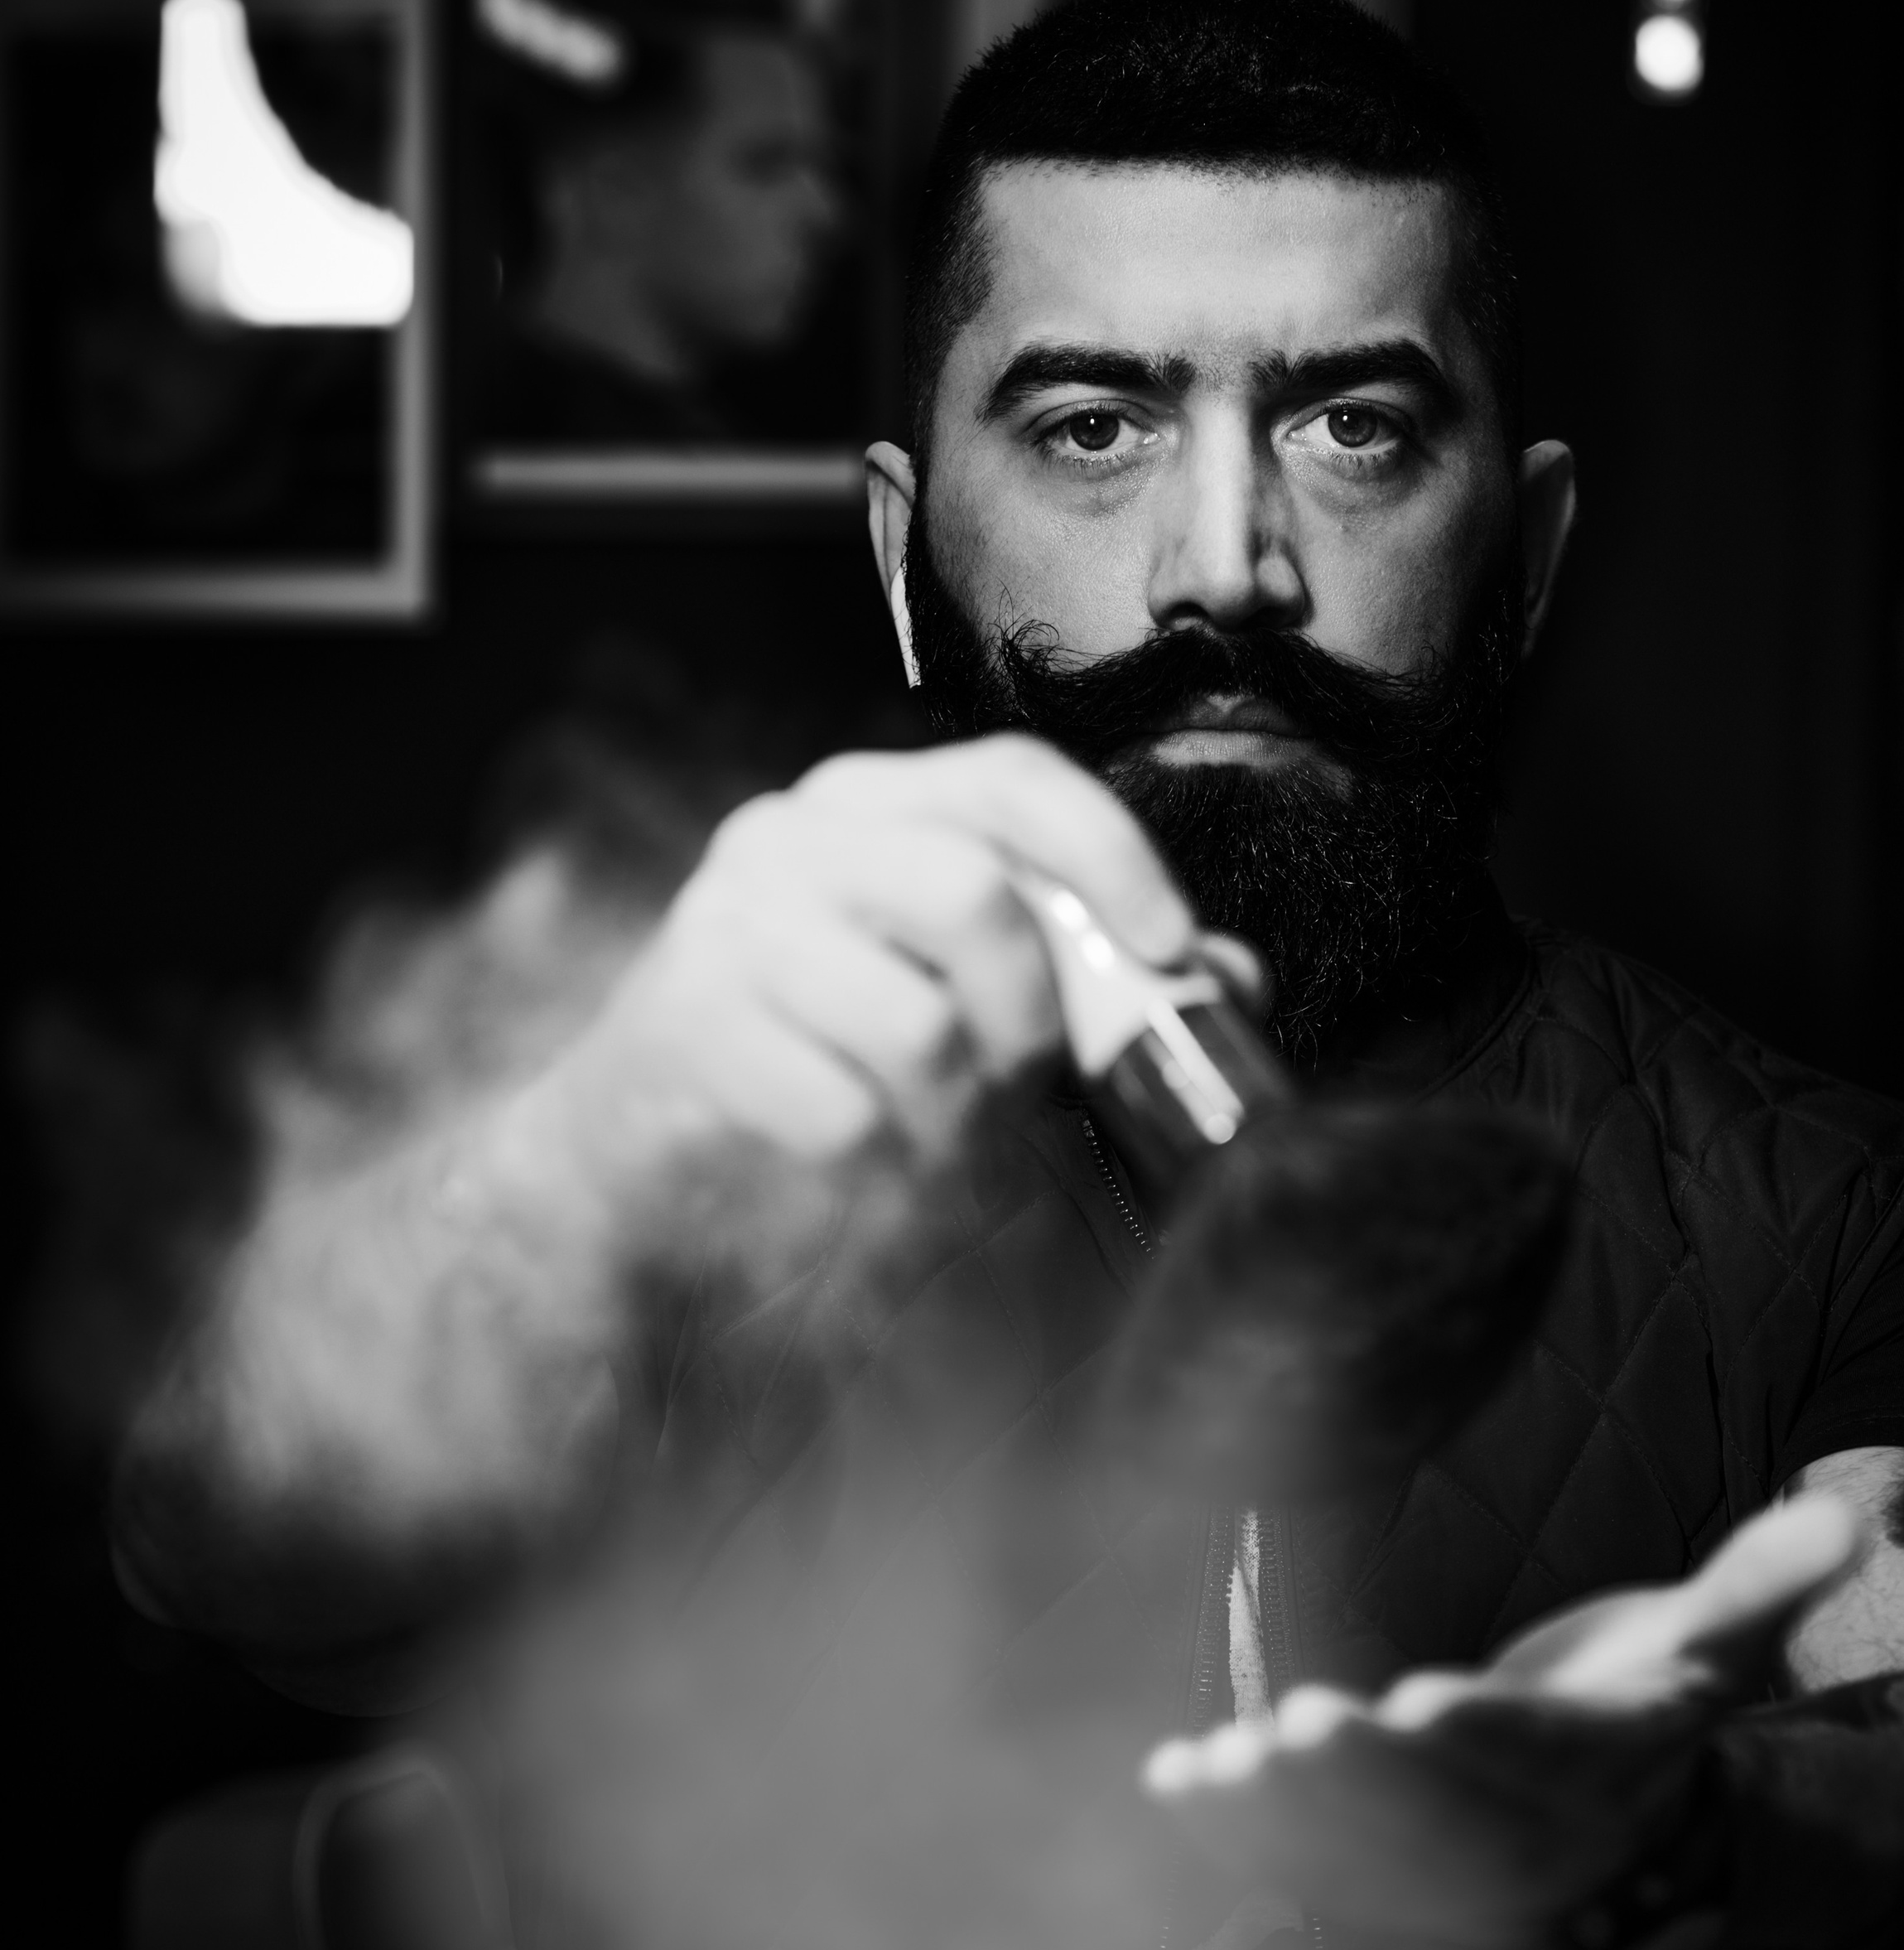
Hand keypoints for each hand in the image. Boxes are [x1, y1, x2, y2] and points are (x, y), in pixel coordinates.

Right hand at [523, 733, 1259, 1230]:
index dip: (1111, 852)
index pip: (1011, 778)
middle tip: (1028, 1086)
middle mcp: (793, 834)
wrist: (625, 1141)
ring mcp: (728, 923)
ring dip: (958, 1118)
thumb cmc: (821, 1053)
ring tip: (941, 1145)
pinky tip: (864, 1171)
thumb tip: (1232, 977)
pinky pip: (842, 1113)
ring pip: (916, 1023)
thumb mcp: (954, 994)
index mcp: (873, 802)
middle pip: (973, 894)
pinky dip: (880, 1169)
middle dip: (1033, 1018)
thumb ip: (1090, 978)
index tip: (1172, 948)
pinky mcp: (684, 1022)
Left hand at [1143, 1494, 1862, 1949]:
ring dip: (1280, 1817)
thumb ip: (1764, 1581)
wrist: (1626, 1840)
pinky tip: (1169, 1781)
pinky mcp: (1376, 1887)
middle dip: (1358, 1781)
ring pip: (1357, 1857)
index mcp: (1598, 1773)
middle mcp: (1520, 1842)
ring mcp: (1442, 1880)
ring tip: (1210, 1767)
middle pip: (1435, 1818)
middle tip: (1291, 1729)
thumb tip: (1849, 1516)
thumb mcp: (1714, 1644)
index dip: (1481, 1738)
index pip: (1541, 1758)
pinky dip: (1232, 1833)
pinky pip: (1301, 1869)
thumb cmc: (1653, 1708)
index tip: (1421, 1702)